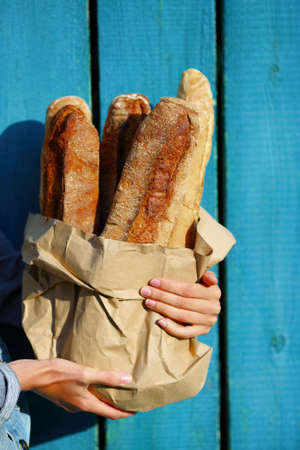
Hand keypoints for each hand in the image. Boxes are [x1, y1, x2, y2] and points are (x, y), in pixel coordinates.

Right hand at [9, 358, 133, 418]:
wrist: (34, 375)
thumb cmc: (59, 373)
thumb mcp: (85, 373)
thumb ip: (106, 377)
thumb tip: (128, 380)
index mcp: (86, 404)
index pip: (112, 413)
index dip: (126, 412)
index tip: (137, 409)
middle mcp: (79, 407)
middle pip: (103, 409)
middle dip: (116, 404)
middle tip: (127, 396)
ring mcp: (71, 403)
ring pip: (92, 402)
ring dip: (103, 397)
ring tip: (113, 386)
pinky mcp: (64, 397)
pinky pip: (83, 397)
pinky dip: (92, 392)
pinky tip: (93, 381)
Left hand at [140, 271, 220, 338]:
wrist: (208, 305)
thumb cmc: (201, 287)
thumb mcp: (206, 279)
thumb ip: (207, 275)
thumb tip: (210, 278)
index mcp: (214, 292)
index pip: (187, 289)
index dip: (169, 286)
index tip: (153, 282)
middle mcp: (213, 308)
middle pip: (182, 302)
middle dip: (161, 296)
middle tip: (145, 292)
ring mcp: (208, 322)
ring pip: (181, 315)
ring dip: (162, 308)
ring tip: (148, 302)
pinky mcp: (202, 332)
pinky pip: (185, 333)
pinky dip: (171, 328)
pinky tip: (159, 321)